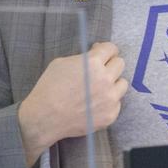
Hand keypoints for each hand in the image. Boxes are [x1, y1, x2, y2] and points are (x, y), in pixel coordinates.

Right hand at [17, 42, 128, 167]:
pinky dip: (108, 102)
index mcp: (93, 63)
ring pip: (122, 84)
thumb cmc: (49, 88)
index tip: (103, 54)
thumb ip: (83, 57)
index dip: (106, 50)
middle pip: (120, 64)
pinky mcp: (111, 114)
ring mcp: (110, 98)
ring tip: (98, 89)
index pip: (111, 49)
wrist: (45, 118)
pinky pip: (117, 103)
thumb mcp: (61, 63)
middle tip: (100, 71)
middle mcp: (106, 79)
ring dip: (113, 83)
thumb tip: (97, 52)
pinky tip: (95, 104)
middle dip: (110, 64)